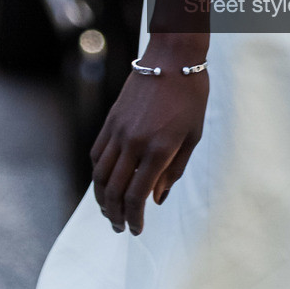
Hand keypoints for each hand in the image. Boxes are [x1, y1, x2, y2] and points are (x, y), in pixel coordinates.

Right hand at [90, 57, 208, 233]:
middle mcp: (133, 143)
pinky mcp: (110, 121)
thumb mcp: (192, 136)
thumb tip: (156, 198)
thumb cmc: (190, 97)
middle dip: (115, 215)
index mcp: (158, 150)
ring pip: (100, 175)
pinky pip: (96, 154)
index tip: (136, 230)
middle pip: (114, 191)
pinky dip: (97, 174)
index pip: (136, 196)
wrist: (172, 58)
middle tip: (120, 228)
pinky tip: (103, 184)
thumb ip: (174, 170)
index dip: (134, 218)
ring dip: (102, 199)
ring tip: (108, 212)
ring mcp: (118, 131)